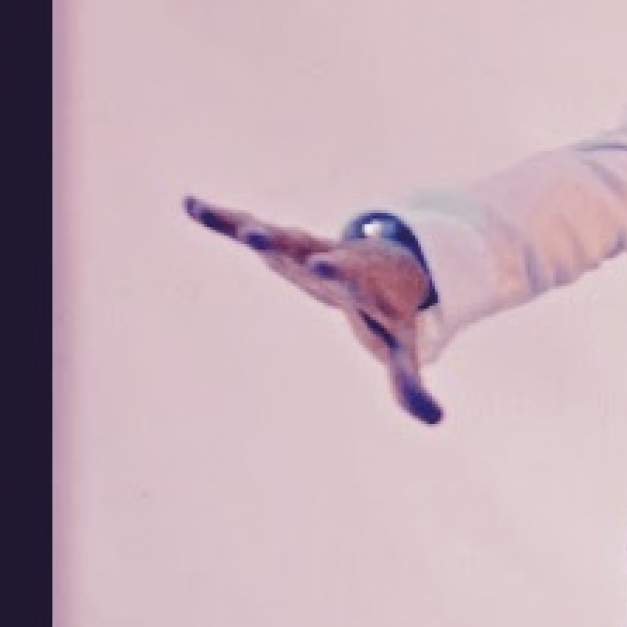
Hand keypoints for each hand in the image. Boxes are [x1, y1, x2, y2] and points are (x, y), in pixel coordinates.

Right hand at [182, 196, 444, 424]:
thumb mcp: (401, 346)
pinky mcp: (282, 244)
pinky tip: (191, 205)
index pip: (346, 275)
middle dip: (278, 242)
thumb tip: (436, 420)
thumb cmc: (389, 311)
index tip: (324, 262)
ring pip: (268, 233)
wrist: (384, 267)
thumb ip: (410, 381)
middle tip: (254, 234)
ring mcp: (301, 248)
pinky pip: (249, 229)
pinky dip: (222, 220)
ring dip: (238, 224)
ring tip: (201, 209)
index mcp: (356, 280)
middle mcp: (325, 257)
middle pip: (300, 248)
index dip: (335, 270)